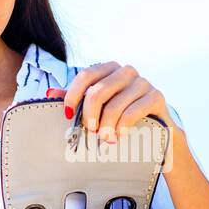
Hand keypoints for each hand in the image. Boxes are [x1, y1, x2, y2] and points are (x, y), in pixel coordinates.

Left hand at [60, 62, 175, 143]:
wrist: (157, 130)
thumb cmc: (122, 116)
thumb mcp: (99, 108)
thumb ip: (77, 99)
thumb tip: (51, 93)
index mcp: (109, 69)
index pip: (86, 75)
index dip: (73, 94)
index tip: (68, 115)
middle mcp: (126, 71)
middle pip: (98, 91)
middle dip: (90, 115)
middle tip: (89, 131)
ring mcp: (143, 82)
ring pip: (115, 104)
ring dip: (106, 125)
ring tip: (105, 138)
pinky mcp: (156, 96)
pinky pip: (133, 111)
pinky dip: (122, 126)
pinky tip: (119, 135)